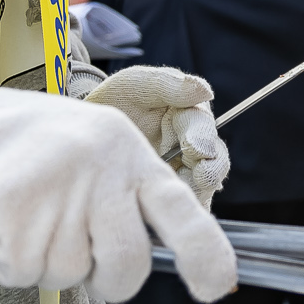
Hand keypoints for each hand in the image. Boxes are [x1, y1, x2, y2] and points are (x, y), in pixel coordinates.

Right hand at [0, 91, 236, 302]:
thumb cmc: (49, 147)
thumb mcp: (105, 150)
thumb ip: (134, 199)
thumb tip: (174, 258)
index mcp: (131, 158)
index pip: (180, 210)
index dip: (203, 253)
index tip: (217, 288)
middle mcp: (99, 174)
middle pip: (125, 268)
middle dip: (106, 278)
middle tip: (77, 248)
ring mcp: (53, 195)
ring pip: (64, 276)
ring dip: (42, 261)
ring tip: (25, 212)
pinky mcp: (5, 216)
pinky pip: (17, 274)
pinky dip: (3, 261)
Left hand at [85, 65, 230, 206]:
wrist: (88, 130)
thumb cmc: (116, 100)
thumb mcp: (135, 83)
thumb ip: (167, 84)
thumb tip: (204, 91)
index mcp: (190, 114)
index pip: (204, 127)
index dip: (202, 138)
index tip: (194, 148)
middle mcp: (195, 144)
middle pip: (215, 161)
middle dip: (209, 171)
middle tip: (198, 178)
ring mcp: (185, 172)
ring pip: (205, 188)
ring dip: (197, 195)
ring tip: (179, 201)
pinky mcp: (171, 194)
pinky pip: (185, 208)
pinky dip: (180, 214)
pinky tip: (168, 219)